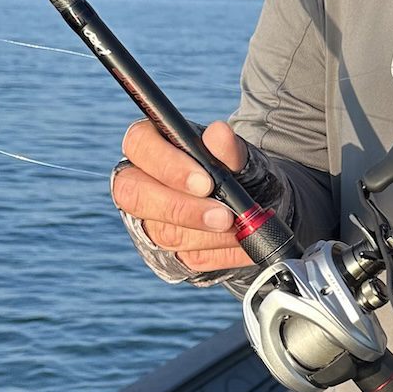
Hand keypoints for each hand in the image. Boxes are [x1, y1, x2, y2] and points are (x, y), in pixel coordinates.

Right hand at [111, 119, 254, 272]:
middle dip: (183, 209)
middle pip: (136, 196)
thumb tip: (219, 134)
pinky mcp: (166, 250)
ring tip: (243, 228)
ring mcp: (148, 219)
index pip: (139, 145)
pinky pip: (189, 257)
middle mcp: (138, 180)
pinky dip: (222, 253)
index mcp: (149, 143)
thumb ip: (230, 148)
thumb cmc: (238, 169)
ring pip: (165, 233)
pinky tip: (244, 244)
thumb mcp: (240, 155)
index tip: (206, 183)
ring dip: (210, 236)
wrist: (256, 201)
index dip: (169, 166)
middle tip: (224, 216)